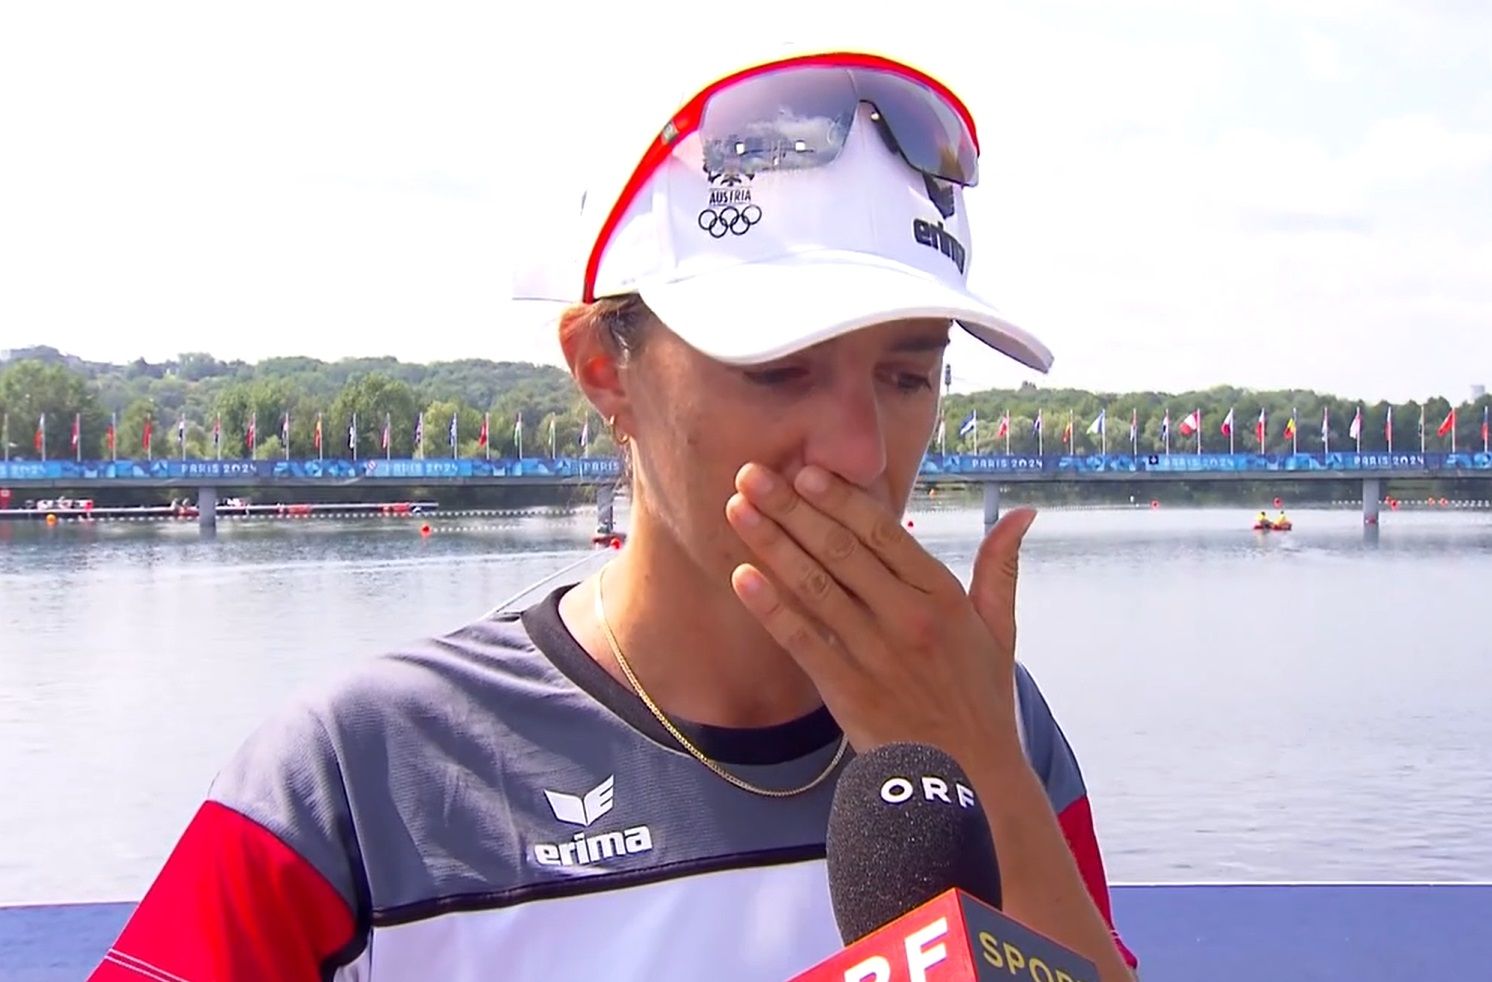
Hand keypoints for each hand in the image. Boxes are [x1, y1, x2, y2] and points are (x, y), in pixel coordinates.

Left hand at [725, 462, 1037, 764]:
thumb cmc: (982, 700)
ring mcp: (875, 655)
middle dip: (791, 509)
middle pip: (840, 551)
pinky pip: (803, 640)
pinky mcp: (848, 691)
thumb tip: (1022, 513)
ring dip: (772, 545)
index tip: (804, 471)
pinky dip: (771, 608)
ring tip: (737, 510)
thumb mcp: (1000, 630)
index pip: (884, 534)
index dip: (840, 499)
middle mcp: (908, 618)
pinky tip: (742, 578)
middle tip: (752, 474)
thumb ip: (1001, 567)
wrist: (970, 780)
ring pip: (815, 587)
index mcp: (943, 597)